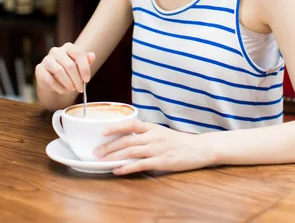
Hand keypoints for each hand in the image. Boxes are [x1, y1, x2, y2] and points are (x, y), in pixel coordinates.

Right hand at [35, 43, 94, 94]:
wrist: (52, 80)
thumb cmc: (68, 71)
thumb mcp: (79, 66)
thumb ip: (86, 60)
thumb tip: (92, 56)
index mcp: (68, 47)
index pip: (79, 53)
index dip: (84, 68)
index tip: (87, 80)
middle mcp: (56, 50)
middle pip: (69, 65)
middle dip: (77, 79)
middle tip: (80, 88)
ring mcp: (46, 59)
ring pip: (60, 72)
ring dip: (68, 83)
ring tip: (72, 89)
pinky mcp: (39, 69)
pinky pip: (50, 79)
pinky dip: (59, 87)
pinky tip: (63, 90)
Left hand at [93, 119, 213, 174]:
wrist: (199, 148)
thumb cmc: (179, 142)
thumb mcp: (161, 132)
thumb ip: (146, 134)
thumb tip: (128, 137)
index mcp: (152, 127)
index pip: (131, 123)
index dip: (116, 126)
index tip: (102, 131)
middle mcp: (153, 136)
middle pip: (126, 140)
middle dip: (109, 146)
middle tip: (96, 152)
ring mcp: (157, 149)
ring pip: (130, 152)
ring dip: (114, 157)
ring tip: (102, 162)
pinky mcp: (161, 162)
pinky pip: (140, 165)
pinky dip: (127, 168)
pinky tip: (118, 170)